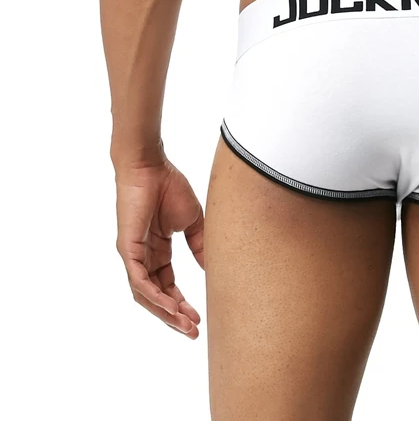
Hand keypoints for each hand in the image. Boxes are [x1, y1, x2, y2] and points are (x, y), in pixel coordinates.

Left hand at [114, 148, 204, 338]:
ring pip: (146, 294)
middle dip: (174, 316)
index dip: (182, 303)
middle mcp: (143, 257)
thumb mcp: (193, 222)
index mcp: (157, 251)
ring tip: (185, 324)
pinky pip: (139, 281)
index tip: (199, 318)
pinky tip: (169, 307)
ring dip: (165, 312)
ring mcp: (133, 255)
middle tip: (193, 330)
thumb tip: (212, 268)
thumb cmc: (169, 186)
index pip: (168, 285)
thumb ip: (200, 245)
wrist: (152, 166)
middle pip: (156, 296)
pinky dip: (153, 296)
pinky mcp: (127, 249)